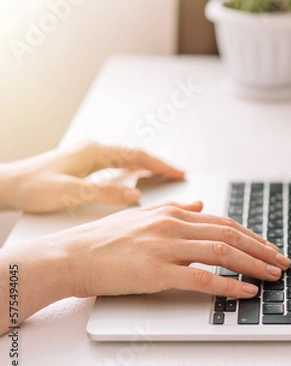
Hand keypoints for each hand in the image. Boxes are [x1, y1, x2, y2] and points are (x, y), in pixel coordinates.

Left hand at [0, 141, 184, 212]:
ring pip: (127, 159)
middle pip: (135, 154)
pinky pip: (117, 165)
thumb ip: (105, 193)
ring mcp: (89, 156)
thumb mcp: (71, 193)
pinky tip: (138, 178)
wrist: (8, 185)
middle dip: (159, 164)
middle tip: (179, 174)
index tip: (178, 173)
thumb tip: (135, 195)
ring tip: (165, 176)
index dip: (160, 164)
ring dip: (147, 167)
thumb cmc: (32, 187)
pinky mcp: (85, 165)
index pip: (136, 155)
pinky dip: (133, 171)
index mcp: (93, 152)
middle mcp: (94, 150)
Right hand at [52, 201, 289, 298]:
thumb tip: (199, 204)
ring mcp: (165, 247)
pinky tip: (246, 291)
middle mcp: (173, 225)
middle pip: (230, 236)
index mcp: (172, 213)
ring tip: (273, 276)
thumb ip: (173, 208)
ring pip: (222, 253)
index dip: (252, 236)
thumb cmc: (103, 239)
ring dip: (254, 265)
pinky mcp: (156, 271)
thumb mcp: (141, 215)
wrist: (70, 256)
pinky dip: (228, 285)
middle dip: (262, 249)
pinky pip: (201, 278)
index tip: (270, 248)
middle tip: (282, 263)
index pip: (224, 223)